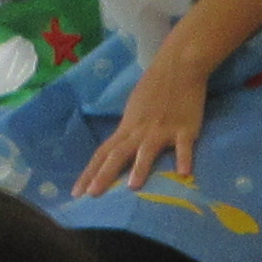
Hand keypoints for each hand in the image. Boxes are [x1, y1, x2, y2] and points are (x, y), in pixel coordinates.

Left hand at [74, 45, 209, 198]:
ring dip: (140, 168)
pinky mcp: (185, 128)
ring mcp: (162, 130)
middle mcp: (140, 131)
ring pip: (147, 151)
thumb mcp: (135, 110)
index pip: (102, 153)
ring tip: (133, 187)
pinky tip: (184, 174)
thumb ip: (128, 131)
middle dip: (104, 176)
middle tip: (93, 195)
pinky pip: (184, 146)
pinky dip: (184, 159)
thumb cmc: (155, 88)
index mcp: (127, 128)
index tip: (76, 193)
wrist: (178, 66)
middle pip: (118, 155)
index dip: (89, 173)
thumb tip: (118, 150)